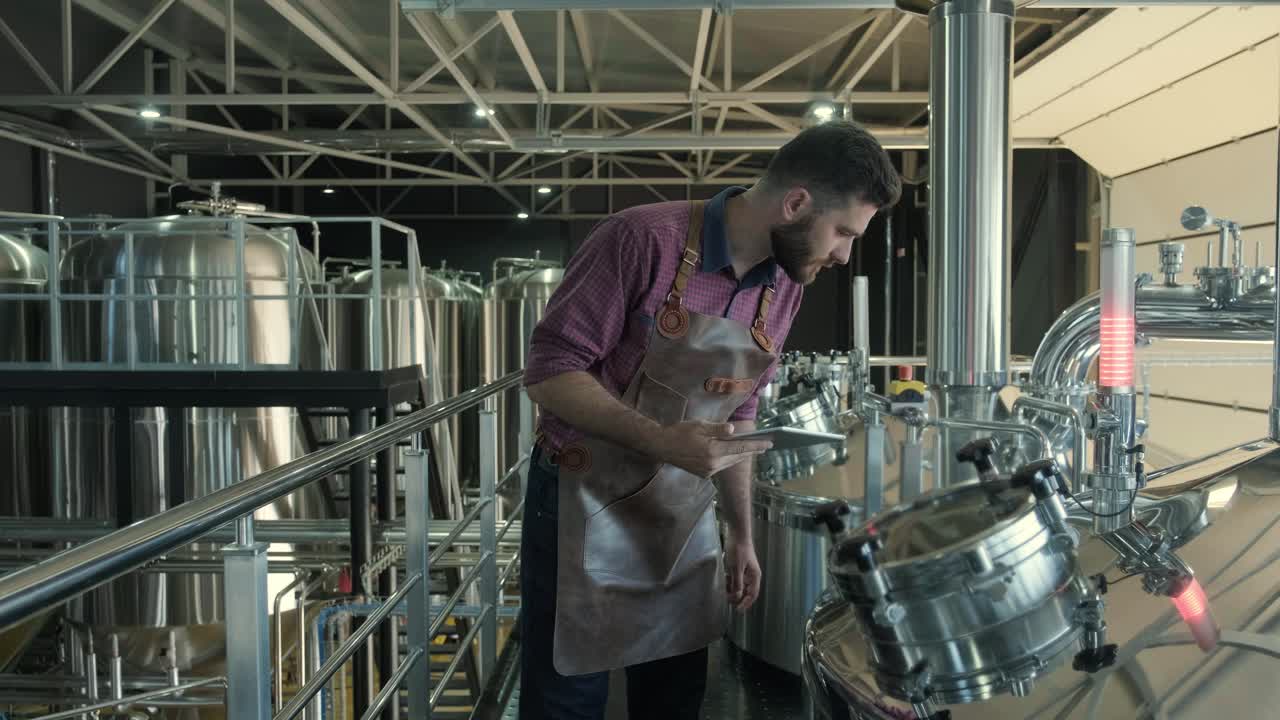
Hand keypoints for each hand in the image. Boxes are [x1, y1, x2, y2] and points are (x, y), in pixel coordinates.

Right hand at [647, 421, 771, 476]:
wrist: (661, 446)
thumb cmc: (680, 432)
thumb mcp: (699, 426)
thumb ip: (718, 429)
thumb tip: (734, 430)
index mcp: (712, 450)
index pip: (740, 447)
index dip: (756, 445)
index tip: (769, 443)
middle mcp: (712, 464)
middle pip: (738, 456)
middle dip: (752, 450)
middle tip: (766, 445)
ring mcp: (708, 471)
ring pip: (731, 462)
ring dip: (742, 455)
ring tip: (753, 448)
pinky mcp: (704, 474)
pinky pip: (722, 466)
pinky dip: (730, 459)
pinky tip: (734, 453)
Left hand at [725, 536, 760, 611]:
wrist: (737, 533)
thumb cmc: (739, 548)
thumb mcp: (736, 568)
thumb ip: (737, 583)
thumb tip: (737, 596)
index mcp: (754, 576)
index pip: (752, 595)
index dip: (745, 604)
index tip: (738, 610)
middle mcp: (752, 575)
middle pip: (746, 591)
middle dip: (737, 597)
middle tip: (727, 599)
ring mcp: (746, 570)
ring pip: (739, 585)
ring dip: (732, 589)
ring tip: (724, 590)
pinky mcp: (740, 566)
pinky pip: (735, 578)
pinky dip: (730, 582)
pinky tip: (724, 580)